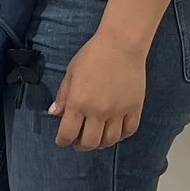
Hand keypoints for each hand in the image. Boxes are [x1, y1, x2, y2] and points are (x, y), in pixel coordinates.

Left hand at [50, 28, 147, 151]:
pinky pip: (128, 131)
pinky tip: (114, 132)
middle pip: (89, 142)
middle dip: (81, 145)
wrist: (121, 44)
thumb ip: (63, 96)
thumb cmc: (92, 55)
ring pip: (109, 140)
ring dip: (100, 143)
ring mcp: (118, 111)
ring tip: (96, 138)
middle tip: (78, 142)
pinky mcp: (135, 108)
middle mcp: (98, 111)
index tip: (62, 140)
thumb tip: (54, 113)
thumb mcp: (71, 73)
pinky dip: (121, 136)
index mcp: (78, 102)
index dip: (63, 141)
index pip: (68, 133)